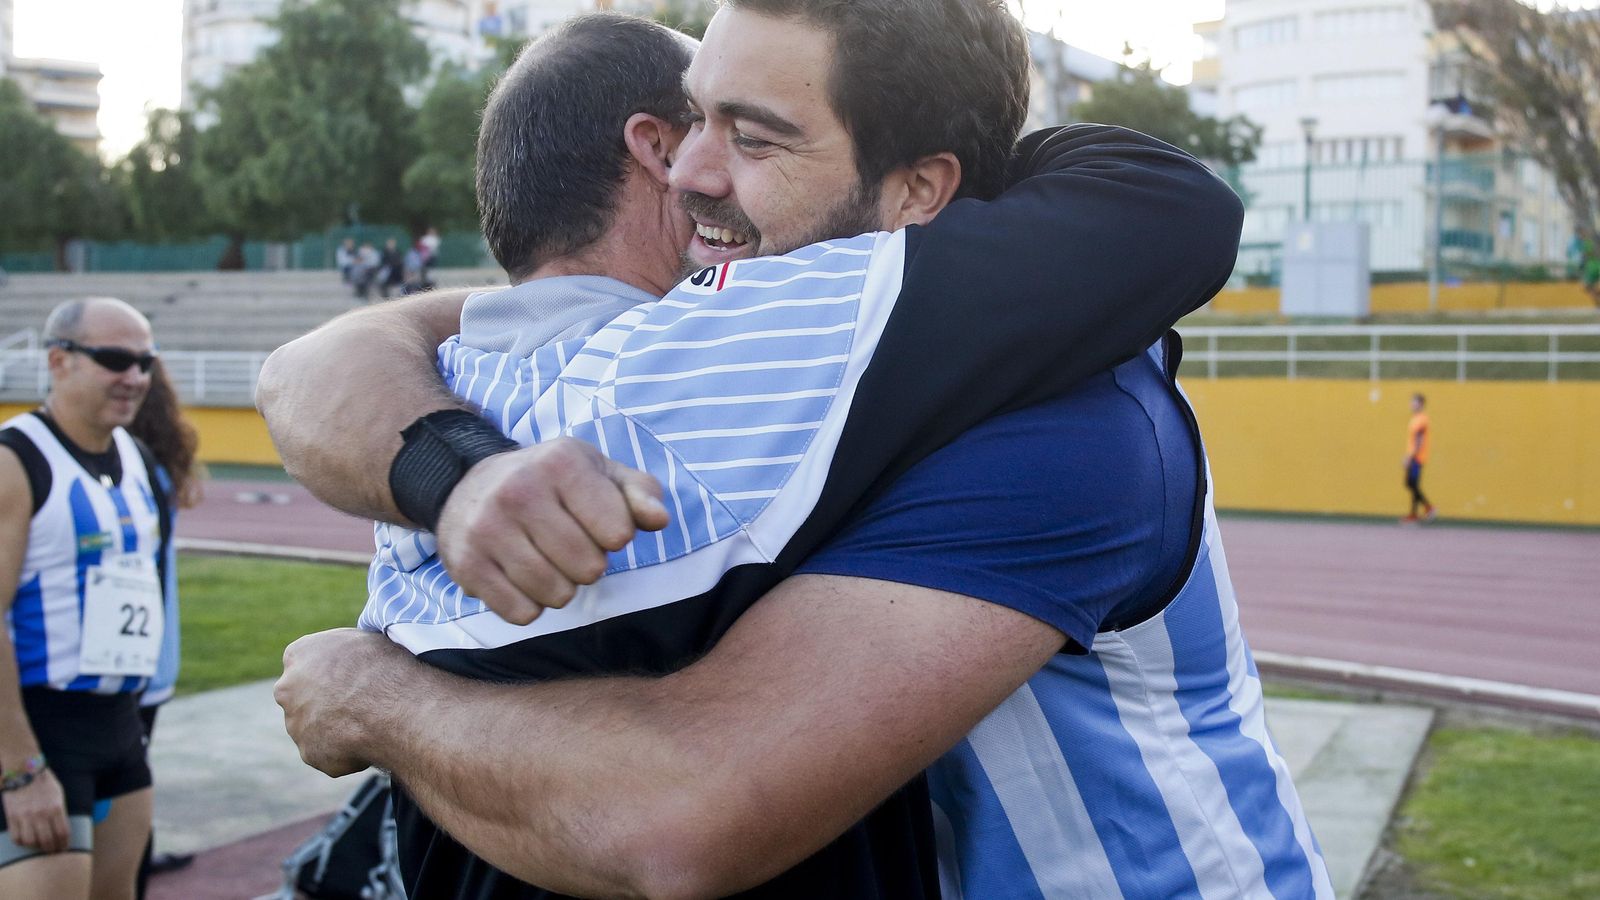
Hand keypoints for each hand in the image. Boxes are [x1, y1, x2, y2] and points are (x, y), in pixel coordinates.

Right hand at [1, 768, 69, 852]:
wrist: (23, 771)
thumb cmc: (43, 782)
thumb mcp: (58, 794)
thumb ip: (60, 811)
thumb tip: (62, 829)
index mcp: (56, 807)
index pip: (62, 833)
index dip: (64, 844)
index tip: (63, 848)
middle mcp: (41, 814)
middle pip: (47, 841)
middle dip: (51, 849)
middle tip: (52, 851)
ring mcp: (25, 816)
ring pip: (31, 842)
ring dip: (36, 847)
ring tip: (39, 847)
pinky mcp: (12, 817)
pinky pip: (16, 838)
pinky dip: (22, 843)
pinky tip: (26, 840)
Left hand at [277, 628, 410, 776]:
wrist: (394, 710)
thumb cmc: (386, 670)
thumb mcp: (364, 641)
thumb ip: (342, 652)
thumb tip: (346, 660)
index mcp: (300, 653)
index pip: (305, 661)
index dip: (329, 671)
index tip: (348, 678)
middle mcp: (288, 688)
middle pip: (302, 696)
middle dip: (324, 701)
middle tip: (357, 704)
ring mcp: (295, 724)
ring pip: (313, 727)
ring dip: (334, 728)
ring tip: (370, 724)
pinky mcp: (309, 753)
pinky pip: (327, 752)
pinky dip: (344, 751)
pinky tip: (367, 742)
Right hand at [436, 438, 669, 624]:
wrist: (469, 484)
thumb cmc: (552, 482)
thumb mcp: (599, 473)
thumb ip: (640, 492)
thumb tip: (659, 519)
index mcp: (560, 462)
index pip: (619, 533)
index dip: (615, 534)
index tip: (595, 522)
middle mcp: (518, 491)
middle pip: (589, 569)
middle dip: (587, 564)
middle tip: (567, 544)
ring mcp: (487, 528)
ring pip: (556, 595)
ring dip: (561, 587)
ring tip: (546, 560)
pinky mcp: (466, 564)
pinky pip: (522, 614)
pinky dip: (529, 605)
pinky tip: (519, 577)